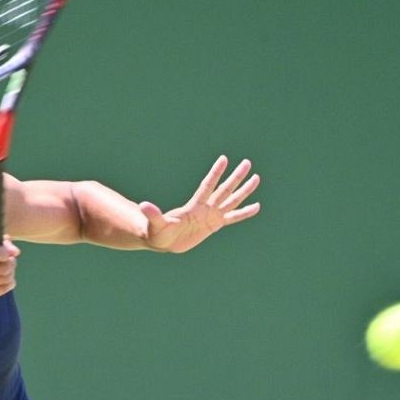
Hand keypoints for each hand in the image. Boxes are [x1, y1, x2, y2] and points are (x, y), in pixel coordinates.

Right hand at [0, 239, 19, 312]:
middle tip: (10, 262)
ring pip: (6, 277)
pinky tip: (4, 280)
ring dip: (10, 273)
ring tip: (7, 271)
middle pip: (4, 266)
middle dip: (11, 263)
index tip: (8, 253)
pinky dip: (9, 283)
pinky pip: (4, 288)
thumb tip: (14, 250)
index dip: (6, 252)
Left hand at [140, 156, 260, 253]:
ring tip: (256, 178)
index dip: (215, 173)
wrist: (162, 241)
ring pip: (231, 200)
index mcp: (194, 206)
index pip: (207, 186)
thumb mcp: (155, 224)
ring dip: (244, 190)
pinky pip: (233, 218)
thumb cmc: (157, 232)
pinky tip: (256, 206)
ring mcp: (211, 215)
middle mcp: (205, 208)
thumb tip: (143, 205)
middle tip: (247, 163)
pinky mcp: (214, 225)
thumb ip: (153, 214)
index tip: (224, 159)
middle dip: (235, 177)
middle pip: (224, 189)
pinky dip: (244, 213)